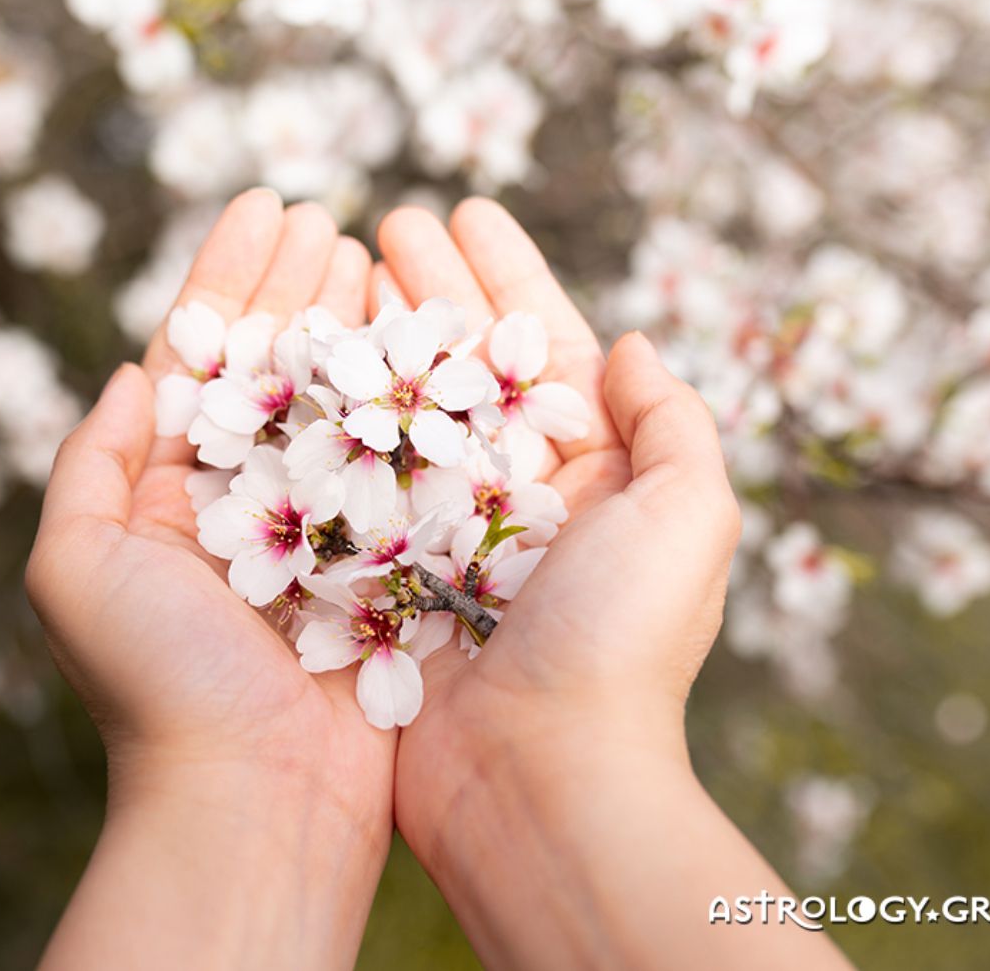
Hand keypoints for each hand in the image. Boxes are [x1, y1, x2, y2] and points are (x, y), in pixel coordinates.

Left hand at [26, 189, 390, 968]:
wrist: (257, 793)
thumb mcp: (76, 565)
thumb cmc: (157, 683)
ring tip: (373, 250)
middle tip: (325, 217)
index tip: (264, 207)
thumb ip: (91, 461)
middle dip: (299, 285)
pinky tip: (425, 335)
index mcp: (177, 489)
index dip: (231, 277)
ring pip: (344, 399)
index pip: (206, 357)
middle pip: (279, 365)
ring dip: (355, 322)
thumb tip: (128, 371)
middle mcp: (253, 496)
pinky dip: (411, 396)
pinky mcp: (389, 553)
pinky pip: (403, 459)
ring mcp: (327, 521)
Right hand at [376, 199, 848, 969]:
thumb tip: (632, 344)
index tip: (466, 210)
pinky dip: (331, 417)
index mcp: (592, 474)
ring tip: (336, 265)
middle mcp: (515, 494)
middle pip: (466, 364)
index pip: (544, 344)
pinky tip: (300, 362)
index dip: (506, 273)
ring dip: (375, 336)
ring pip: (403, 409)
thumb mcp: (689, 517)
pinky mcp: (383, 571)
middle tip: (387, 222)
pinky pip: (353, 476)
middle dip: (429, 288)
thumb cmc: (618, 645)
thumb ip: (674, 422)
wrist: (536, 779)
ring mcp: (444, 530)